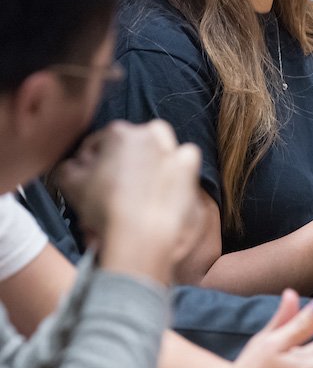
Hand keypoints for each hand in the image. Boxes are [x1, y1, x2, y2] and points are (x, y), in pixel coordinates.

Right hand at [56, 120, 203, 280]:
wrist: (142, 235)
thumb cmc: (106, 209)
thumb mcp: (71, 185)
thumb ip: (67, 168)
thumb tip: (73, 165)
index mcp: (120, 133)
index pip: (100, 141)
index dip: (92, 160)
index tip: (90, 175)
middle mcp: (150, 134)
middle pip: (132, 143)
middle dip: (123, 159)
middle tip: (115, 183)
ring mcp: (174, 149)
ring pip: (159, 148)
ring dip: (150, 161)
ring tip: (139, 187)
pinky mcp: (190, 167)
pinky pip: (182, 161)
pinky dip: (175, 170)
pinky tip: (164, 187)